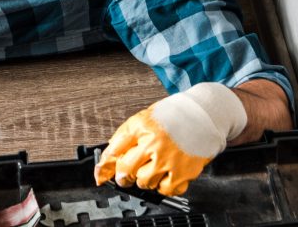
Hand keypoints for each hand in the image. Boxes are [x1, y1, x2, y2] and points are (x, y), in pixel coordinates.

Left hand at [94, 83, 246, 195]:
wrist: (202, 114)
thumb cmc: (173, 115)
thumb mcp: (145, 117)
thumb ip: (127, 135)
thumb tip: (111, 155)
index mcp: (141, 125)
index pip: (115, 148)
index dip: (105, 164)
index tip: (101, 172)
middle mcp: (153, 142)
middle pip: (126, 169)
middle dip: (123, 176)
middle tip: (125, 177)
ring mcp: (168, 158)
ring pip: (144, 182)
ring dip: (144, 180)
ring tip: (150, 170)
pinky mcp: (183, 171)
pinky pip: (166, 190)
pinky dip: (163, 186)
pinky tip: (165, 176)